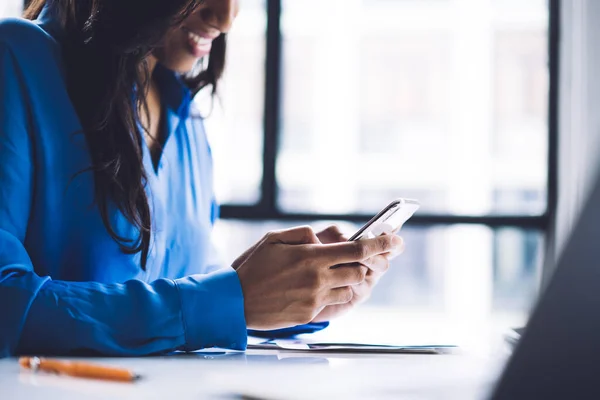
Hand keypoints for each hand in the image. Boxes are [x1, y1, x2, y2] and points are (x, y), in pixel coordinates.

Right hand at [234, 226, 397, 329]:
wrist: (235, 301)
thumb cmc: (253, 267)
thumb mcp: (274, 239)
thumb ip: (303, 235)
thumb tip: (323, 239)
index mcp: (311, 257)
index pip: (357, 250)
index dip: (381, 245)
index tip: (396, 241)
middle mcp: (318, 279)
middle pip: (359, 272)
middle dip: (366, 265)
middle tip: (366, 260)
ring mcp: (315, 298)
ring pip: (350, 289)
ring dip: (349, 281)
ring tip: (334, 275)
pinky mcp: (310, 314)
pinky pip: (334, 303)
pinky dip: (334, 294)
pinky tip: (318, 289)